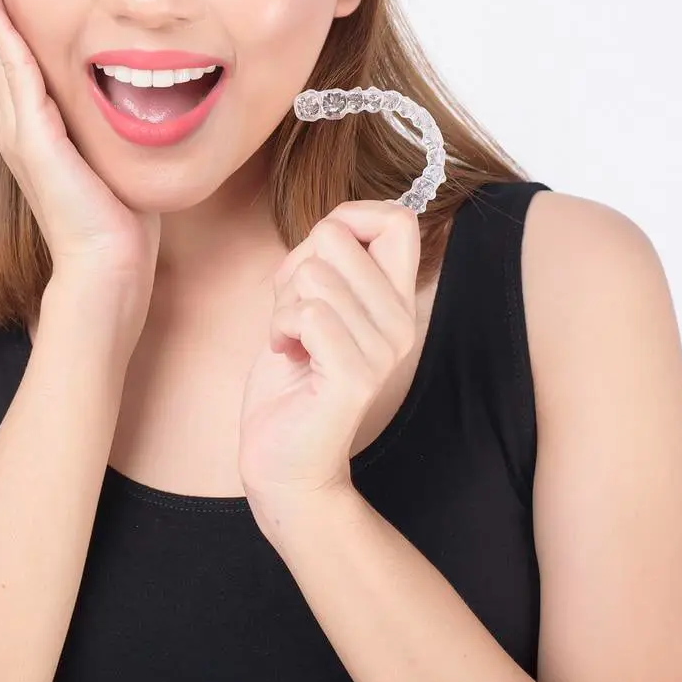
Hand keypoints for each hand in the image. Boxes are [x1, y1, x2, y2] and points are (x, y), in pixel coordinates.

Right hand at [0, 0, 160, 349]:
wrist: (109, 269)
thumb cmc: (119, 219)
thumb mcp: (112, 150)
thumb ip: (108, 119)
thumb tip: (137, 88)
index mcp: (37, 116)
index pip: (12, 40)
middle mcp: (19, 116)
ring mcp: (20, 125)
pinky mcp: (31, 136)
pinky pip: (12, 68)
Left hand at [237, 199, 422, 514]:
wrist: (284, 463)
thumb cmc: (292, 380)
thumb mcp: (309, 303)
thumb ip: (325, 262)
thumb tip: (334, 225)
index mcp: (396, 302)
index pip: (399, 220)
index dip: (348, 217)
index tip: (318, 256)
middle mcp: (401, 323)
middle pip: (338, 237)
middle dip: (295, 267)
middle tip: (294, 315)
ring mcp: (382, 351)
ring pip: (314, 276)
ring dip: (283, 306)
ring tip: (291, 340)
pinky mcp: (355, 377)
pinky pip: (308, 315)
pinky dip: (281, 329)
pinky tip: (288, 355)